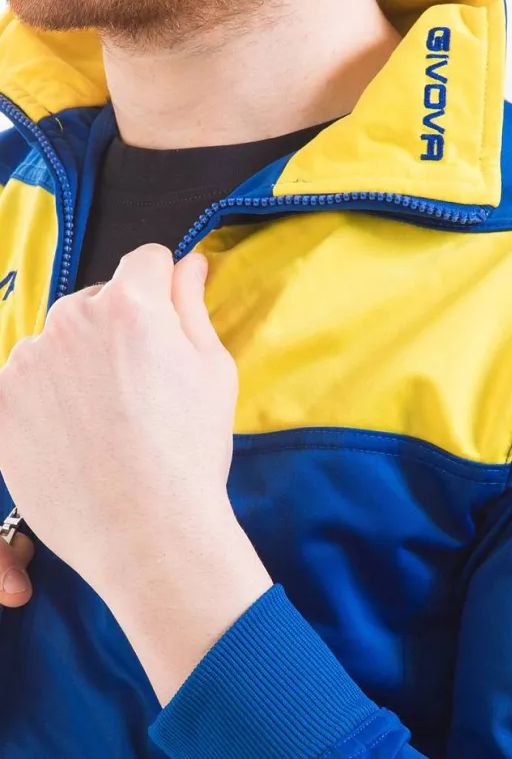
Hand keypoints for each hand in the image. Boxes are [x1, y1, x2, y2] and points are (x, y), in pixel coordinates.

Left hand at [0, 245, 271, 702]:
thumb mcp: (214, 371)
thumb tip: (190, 262)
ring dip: (82, 361)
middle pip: (100, 301)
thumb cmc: (193, 449)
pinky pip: (29, 379)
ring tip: (108, 418)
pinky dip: (51, 396)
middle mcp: (70, 319)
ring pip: (62, 341)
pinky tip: (78, 435)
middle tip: (143, 385)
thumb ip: (194, 306)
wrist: (146, 529)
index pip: (146, 260)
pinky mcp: (1, 402)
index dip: (165, 286)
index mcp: (132, 306)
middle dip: (122, 327)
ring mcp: (27, 361)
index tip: (170, 322)